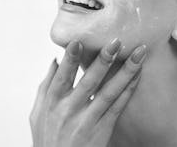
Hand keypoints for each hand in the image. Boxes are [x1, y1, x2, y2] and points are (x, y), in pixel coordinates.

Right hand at [29, 38, 146, 146]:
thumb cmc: (47, 140)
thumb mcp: (38, 114)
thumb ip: (45, 86)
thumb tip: (54, 61)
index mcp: (52, 102)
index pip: (62, 76)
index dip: (71, 59)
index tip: (79, 40)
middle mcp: (69, 110)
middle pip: (89, 81)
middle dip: (103, 60)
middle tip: (116, 42)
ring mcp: (87, 120)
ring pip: (109, 92)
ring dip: (125, 72)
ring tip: (138, 55)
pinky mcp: (102, 130)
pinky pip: (118, 107)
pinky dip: (128, 90)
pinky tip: (138, 76)